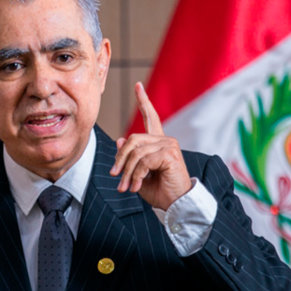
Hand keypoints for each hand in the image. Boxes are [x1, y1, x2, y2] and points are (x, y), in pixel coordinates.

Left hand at [110, 82, 191, 209]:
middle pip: (133, 139)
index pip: (150, 117)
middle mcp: (165, 140)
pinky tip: (137, 186)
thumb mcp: (137, 173)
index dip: (144, 101)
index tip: (138, 86)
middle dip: (120, 158)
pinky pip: (144, 161)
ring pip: (136, 152)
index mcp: (158, 143)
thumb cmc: (158, 190)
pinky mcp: (170, 155)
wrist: (176, 204)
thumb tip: (120, 139)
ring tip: (125, 187)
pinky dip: (137, 175)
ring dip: (127, 172)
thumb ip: (129, 157)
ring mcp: (169, 146)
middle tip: (114, 176)